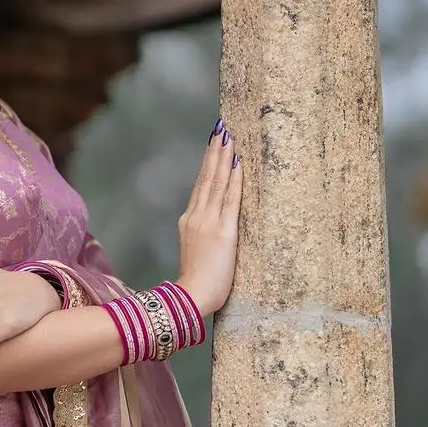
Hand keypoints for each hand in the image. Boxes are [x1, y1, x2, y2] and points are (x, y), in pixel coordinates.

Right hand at [176, 120, 242, 315]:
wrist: (192, 297)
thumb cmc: (198, 283)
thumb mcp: (196, 253)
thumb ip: (202, 236)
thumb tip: (212, 230)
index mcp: (189, 222)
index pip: (201, 187)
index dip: (207, 164)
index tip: (213, 145)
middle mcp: (196, 217)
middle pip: (207, 178)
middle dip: (214, 152)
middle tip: (221, 129)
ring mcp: (209, 222)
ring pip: (217, 183)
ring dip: (223, 158)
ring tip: (228, 137)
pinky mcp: (224, 232)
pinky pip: (231, 199)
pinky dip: (234, 179)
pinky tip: (238, 163)